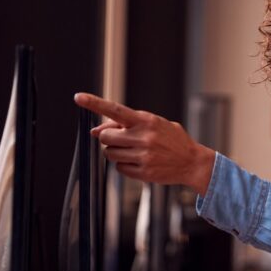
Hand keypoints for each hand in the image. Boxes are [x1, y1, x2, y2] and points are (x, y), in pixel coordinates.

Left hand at [73, 92, 216, 193]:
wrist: (192, 162)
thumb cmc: (171, 140)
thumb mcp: (153, 124)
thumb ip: (126, 124)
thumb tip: (96, 130)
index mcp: (146, 121)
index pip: (115, 110)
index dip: (95, 103)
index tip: (78, 97)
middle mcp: (143, 138)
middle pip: (106, 137)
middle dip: (109, 138)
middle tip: (121, 139)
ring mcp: (143, 156)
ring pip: (110, 154)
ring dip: (115, 152)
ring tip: (133, 151)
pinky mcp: (143, 172)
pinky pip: (119, 168)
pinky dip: (124, 165)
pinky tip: (139, 162)